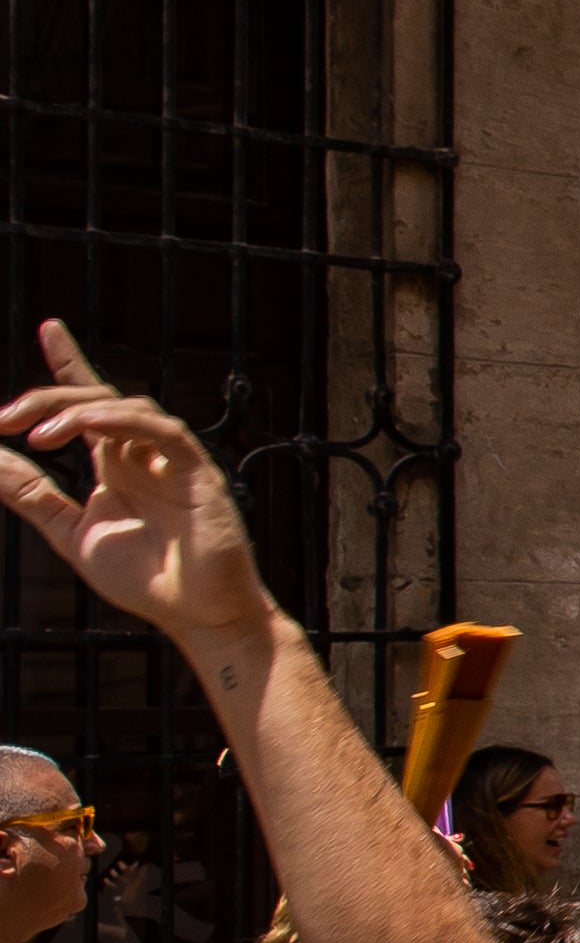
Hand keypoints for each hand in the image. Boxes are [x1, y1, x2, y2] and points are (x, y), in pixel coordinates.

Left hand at [0, 328, 282, 651]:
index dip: (71, 363)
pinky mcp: (196, 472)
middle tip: (5, 418)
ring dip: (78, 410)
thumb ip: (33, 494)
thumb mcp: (72, 533)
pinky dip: (122, 422)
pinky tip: (86, 430)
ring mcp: (171, 461)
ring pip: (127, 407)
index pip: (90, 402)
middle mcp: (143, 455)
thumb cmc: (146, 580)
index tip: (50, 328)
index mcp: (116, 465)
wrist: (197, 615)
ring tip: (37, 435)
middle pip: (97, 400)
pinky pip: (163, 430)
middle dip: (49, 398)